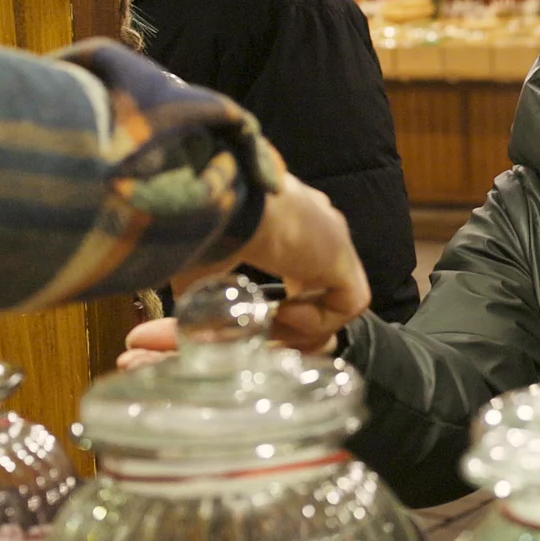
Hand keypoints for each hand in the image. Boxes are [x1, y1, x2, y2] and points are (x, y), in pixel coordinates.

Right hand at [120, 173, 368, 368]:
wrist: (221, 200)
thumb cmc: (200, 225)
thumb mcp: (198, 264)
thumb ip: (201, 292)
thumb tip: (191, 330)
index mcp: (286, 218)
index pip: (300, 265)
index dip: (284, 302)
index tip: (255, 322)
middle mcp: (315, 225)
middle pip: (322, 285)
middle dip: (297, 322)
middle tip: (268, 340)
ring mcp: (333, 239)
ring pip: (336, 297)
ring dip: (304, 325)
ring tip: (270, 329)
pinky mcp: (343, 256)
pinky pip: (349, 302)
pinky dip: (319, 320)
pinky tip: (284, 312)